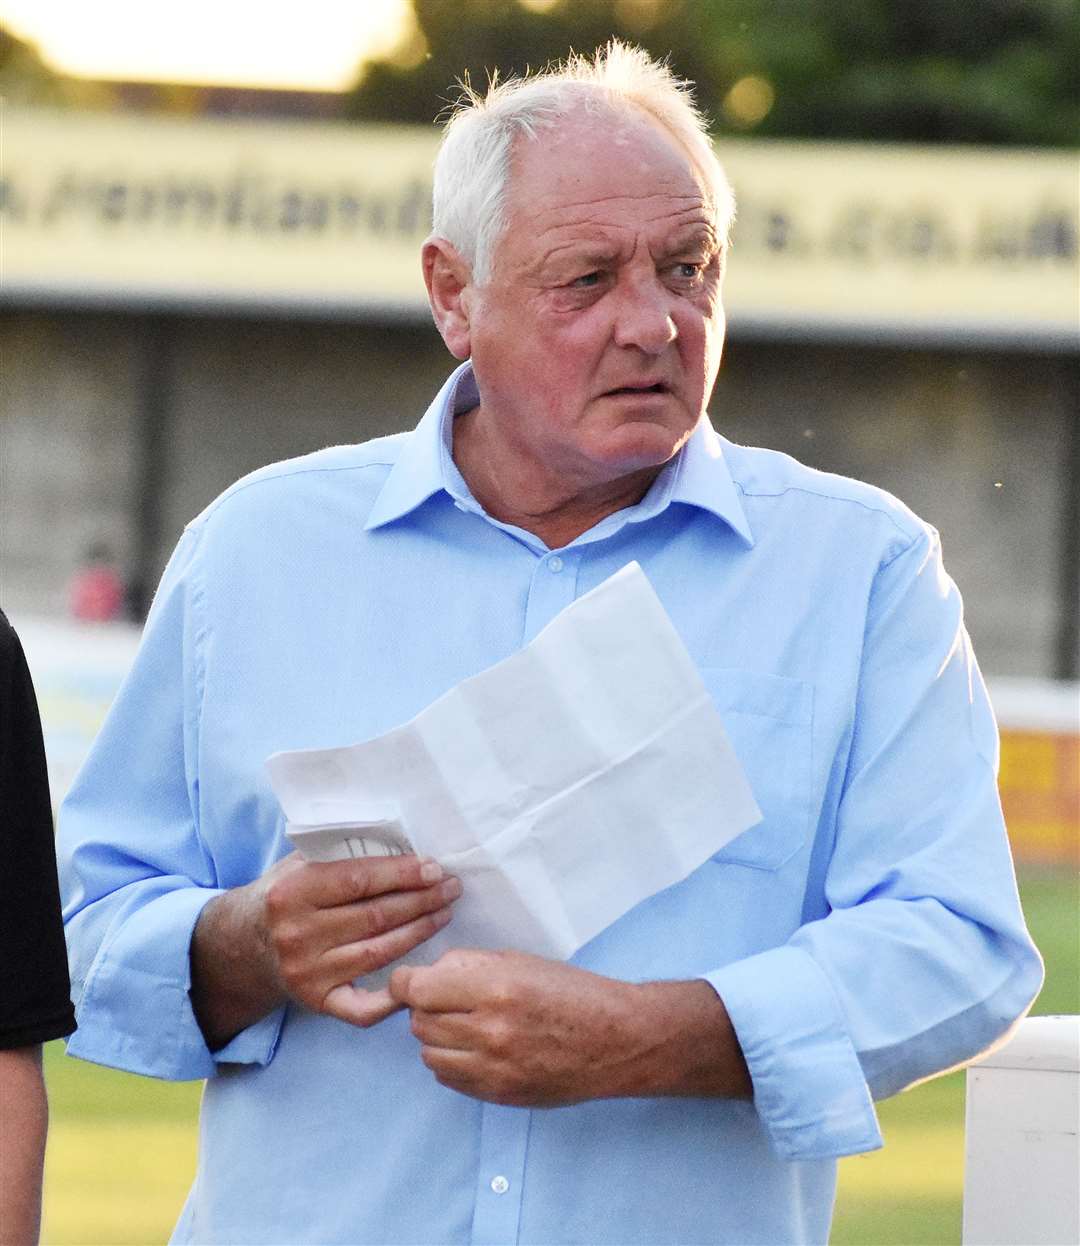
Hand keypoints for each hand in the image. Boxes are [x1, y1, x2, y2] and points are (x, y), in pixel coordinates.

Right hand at [190, 852, 460, 1044]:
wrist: (244, 943)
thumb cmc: (287, 894)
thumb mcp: (300, 863)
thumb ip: (339, 853)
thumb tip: (402, 843)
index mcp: (293, 892)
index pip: (360, 880)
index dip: (402, 874)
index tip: (434, 867)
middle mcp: (297, 935)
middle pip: (375, 916)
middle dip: (421, 900)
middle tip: (450, 888)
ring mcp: (307, 973)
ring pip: (379, 953)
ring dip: (420, 932)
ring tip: (444, 912)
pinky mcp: (318, 1002)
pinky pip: (363, 1008)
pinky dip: (394, 997)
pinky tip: (421, 975)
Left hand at [389, 949, 751, 1106]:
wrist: (616, 1039)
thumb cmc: (572, 992)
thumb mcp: (522, 961)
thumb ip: (471, 966)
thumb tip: (429, 973)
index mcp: (496, 988)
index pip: (418, 989)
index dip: (407, 982)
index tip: (411, 980)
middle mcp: (489, 1030)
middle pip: (419, 1021)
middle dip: (426, 1006)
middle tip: (449, 999)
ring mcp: (493, 1068)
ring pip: (428, 1053)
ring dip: (437, 1036)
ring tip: (466, 1024)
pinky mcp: (498, 1094)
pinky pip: (448, 1078)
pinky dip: (452, 1061)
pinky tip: (476, 1047)